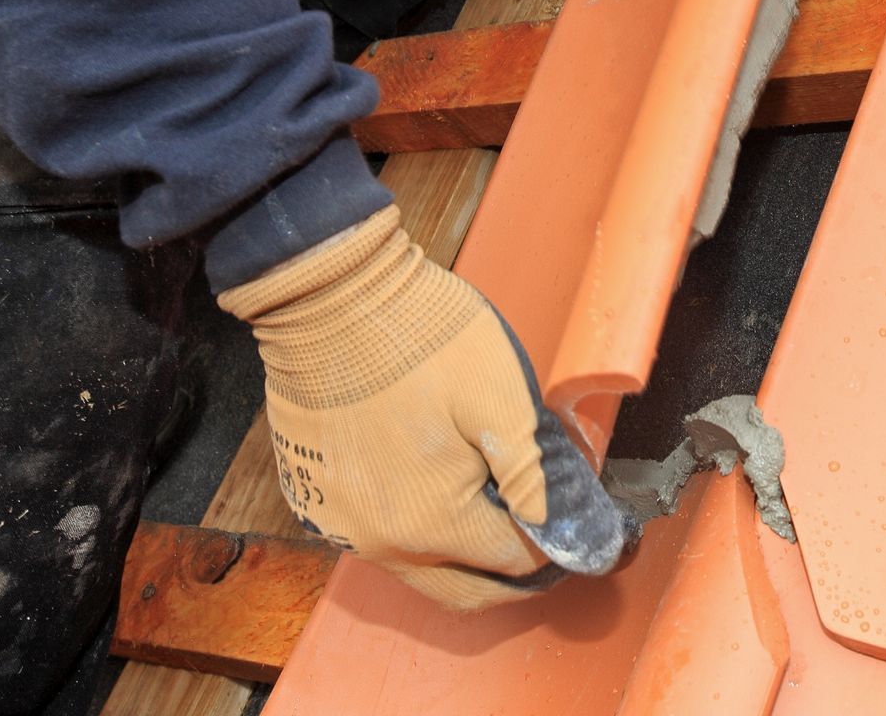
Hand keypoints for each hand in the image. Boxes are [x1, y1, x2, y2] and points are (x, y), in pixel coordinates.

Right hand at [218, 206, 624, 609]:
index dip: (551, 545)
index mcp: (430, 522)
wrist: (332, 297)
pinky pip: (375, 535)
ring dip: (458, 551)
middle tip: (540, 538)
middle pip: (461, 589)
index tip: (570, 522)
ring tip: (492, 505)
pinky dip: (412, 525)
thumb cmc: (420, 338)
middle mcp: (377, 542)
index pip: (511, 563)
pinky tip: (435, 484)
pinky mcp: (314, 497)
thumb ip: (533, 475)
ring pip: (416, 567)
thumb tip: (556, 524)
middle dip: (508, 572)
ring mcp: (339, 523)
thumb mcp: (502, 400)